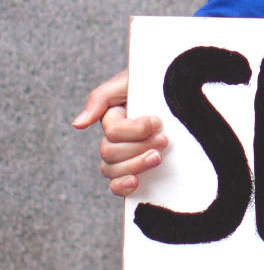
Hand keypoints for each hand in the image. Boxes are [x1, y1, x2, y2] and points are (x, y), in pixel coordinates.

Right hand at [73, 68, 167, 196]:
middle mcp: (116, 139)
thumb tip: (78, 124)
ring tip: (158, 157)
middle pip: (110, 154)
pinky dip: (123, 187)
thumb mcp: (127, 82)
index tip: (157, 121)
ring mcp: (126, 157)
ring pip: (113, 171)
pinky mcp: (138, 171)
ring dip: (135, 165)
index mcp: (113, 119)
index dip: (136, 130)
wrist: (180, 88)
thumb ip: (99, 99)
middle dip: (138, 147)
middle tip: (164, 139)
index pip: (114, 132)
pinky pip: (118, 187)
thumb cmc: (152, 83)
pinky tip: (136, 182)